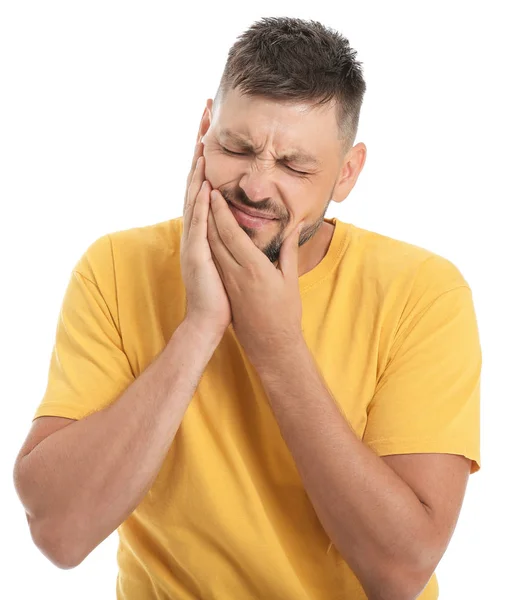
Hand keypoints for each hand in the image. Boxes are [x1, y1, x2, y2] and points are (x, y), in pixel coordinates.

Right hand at [180, 140, 231, 338]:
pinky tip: (204, 183)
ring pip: (193, 197)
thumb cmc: (219, 290)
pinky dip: (200, 203)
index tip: (213, 129)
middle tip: (203, 117)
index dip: (207, 156)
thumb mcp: (226, 256)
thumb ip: (228, 235)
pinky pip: (198, 224)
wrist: (207, 319)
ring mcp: (192, 240)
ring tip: (203, 141)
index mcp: (202, 227)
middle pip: (194, 180)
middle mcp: (193, 228)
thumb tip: (236, 217)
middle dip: (199, 148)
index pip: (204, 183)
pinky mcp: (196, 254)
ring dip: (197, 170)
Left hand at [206, 189, 304, 363]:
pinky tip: (206, 232)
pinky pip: (214, 260)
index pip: (231, 233)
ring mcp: (228, 281)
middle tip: (202, 191)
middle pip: (216, 237)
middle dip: (207, 212)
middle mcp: (236, 273)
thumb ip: (289, 251)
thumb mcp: (290, 280)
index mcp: (254, 267)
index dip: (220, 212)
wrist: (270, 344)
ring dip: (204, 225)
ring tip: (200, 205)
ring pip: (211, 248)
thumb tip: (294, 227)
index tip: (214, 193)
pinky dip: (208, 242)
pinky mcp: (226, 288)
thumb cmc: (285, 313)